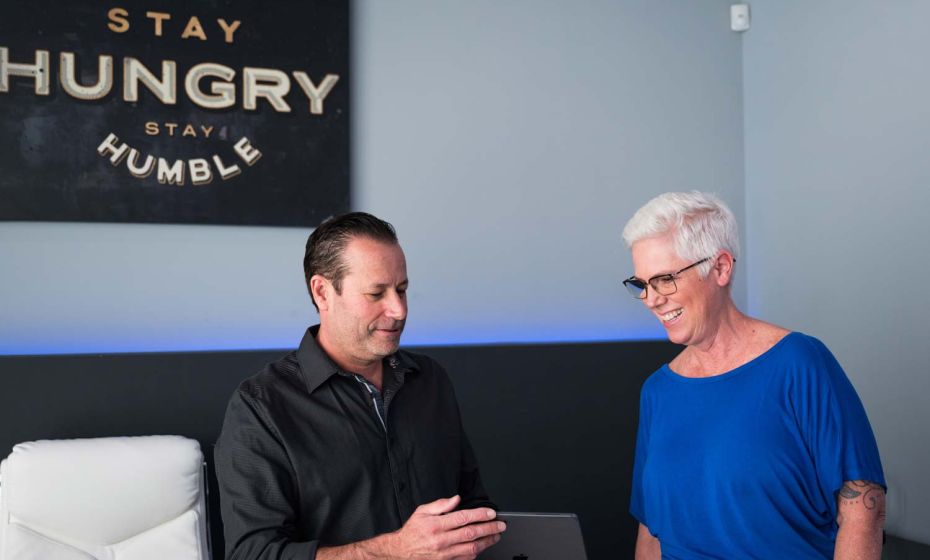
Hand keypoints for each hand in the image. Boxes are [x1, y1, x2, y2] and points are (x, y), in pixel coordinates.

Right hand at [383, 495, 505, 558]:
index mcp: (436, 525)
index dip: (479, 515)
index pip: (463, 518)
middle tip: (501, 524)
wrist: (401, 552)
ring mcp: (444, 554)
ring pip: (472, 548)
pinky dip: (477, 552)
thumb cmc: (413, 531)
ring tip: (496, 535)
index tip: (491, 513)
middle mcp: (441, 540)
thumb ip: (440, 505)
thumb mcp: (422, 511)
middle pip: (471, 533)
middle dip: (489, 528)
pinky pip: (466, 559)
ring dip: (487, 541)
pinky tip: (483, 546)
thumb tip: (456, 499)